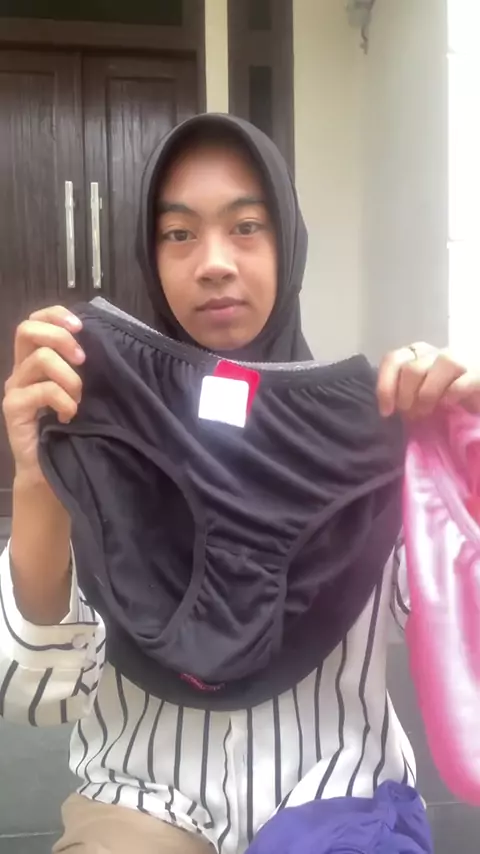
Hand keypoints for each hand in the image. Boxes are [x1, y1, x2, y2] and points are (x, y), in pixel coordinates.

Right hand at [2, 306, 84, 484]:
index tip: (80, 327)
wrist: (50, 470)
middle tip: (82, 359)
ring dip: (70, 377)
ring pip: (40, 359)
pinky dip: (64, 400)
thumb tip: (97, 343)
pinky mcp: (13, 408)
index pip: (35, 321)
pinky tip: (69, 415)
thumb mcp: (78, 391)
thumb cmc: (70, 430)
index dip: (55, 315)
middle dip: (60, 337)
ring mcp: (15, 388)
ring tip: (78, 399)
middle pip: (26, 329)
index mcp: (34, 361)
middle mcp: (20, 370)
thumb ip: (79, 367)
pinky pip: (42, 390)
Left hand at [377, 342, 479, 418]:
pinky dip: (450, 395)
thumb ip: (400, 393)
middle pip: (412, 369)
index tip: (386, 411)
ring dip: (427, 394)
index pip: (393, 359)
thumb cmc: (442, 396)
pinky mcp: (478, 374)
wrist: (473, 395)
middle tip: (410, 415)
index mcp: (417, 354)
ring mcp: (459, 360)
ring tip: (425, 413)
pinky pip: (461, 381)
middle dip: (406, 397)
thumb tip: (384, 409)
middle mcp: (436, 353)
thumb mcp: (416, 393)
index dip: (386, 386)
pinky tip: (447, 405)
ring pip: (441, 365)